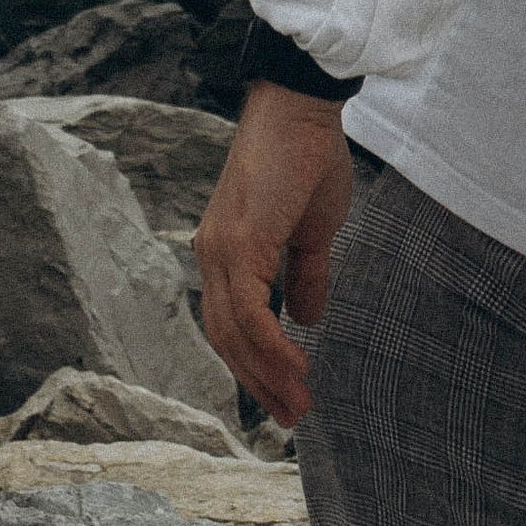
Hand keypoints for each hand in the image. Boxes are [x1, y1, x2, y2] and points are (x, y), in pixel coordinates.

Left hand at [193, 82, 354, 427]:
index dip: (255, 365)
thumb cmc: (308, 158)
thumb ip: (305, 276)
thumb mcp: (312, 231)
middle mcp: (213, 253)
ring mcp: (220, 247)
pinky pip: (250, 312)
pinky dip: (270, 347)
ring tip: (298, 406)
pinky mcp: (239, 242)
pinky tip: (296, 369)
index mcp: (226, 250)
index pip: (231, 324)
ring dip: (266, 376)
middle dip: (259, 384)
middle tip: (292, 418)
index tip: (286, 397)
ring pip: (234, 333)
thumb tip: (306, 320)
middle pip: (227, 339)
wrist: (301, 108)